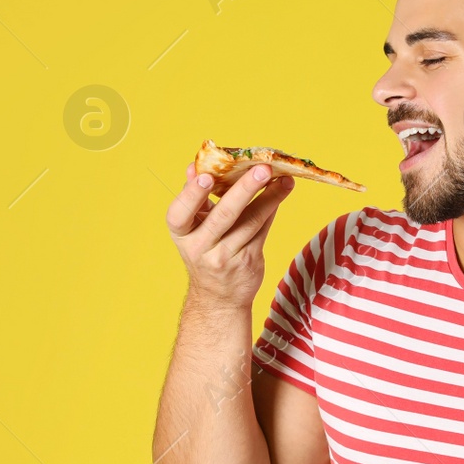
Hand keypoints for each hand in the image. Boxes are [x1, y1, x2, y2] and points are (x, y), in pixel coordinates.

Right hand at [165, 162, 294, 310]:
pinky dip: (272, 208)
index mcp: (181, 234)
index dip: (192, 195)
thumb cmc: (205, 250)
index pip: (180, 214)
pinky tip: (281, 191)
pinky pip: (262, 229)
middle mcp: (200, 248)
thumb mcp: (193, 228)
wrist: (218, 297)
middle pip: (224, 215)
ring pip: (250, 221)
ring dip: (270, 197)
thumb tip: (195, 167)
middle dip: (244, 189)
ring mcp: (225, 257)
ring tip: (284, 178)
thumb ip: (195, 197)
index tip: (206, 176)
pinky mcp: (248, 261)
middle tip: (262, 169)